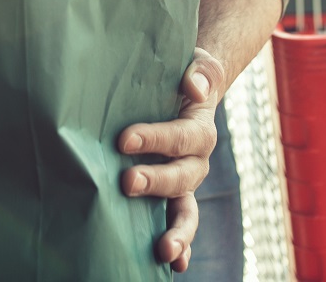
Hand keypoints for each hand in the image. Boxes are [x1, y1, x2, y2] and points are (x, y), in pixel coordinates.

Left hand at [117, 48, 226, 271]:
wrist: (190, 90)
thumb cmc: (185, 77)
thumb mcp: (197, 64)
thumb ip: (199, 72)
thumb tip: (193, 85)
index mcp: (200, 130)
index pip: (181, 136)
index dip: (156, 138)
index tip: (125, 138)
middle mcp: (195, 162)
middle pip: (182, 178)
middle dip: (156, 182)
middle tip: (127, 181)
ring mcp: (184, 183)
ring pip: (186, 212)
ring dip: (177, 232)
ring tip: (164, 251)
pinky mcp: (170, 196)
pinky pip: (178, 223)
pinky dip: (180, 246)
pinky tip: (173, 266)